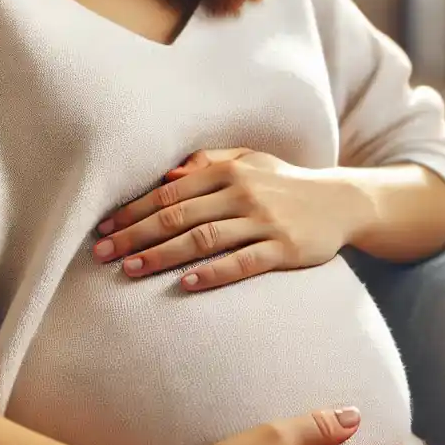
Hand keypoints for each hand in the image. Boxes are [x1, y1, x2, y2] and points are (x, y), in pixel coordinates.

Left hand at [94, 148, 369, 290]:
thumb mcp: (250, 161)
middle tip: (103, 254)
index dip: (134, 211)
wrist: (342, 202)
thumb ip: (210, 162)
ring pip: (203, 240)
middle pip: (178, 216)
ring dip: (163, 255)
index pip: (170, 192)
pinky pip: (242, 263)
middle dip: (136, 235)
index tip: (104, 228)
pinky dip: (212, 273)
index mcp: (229, 170)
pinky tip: (185, 283)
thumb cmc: (285, 183)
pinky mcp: (284, 249)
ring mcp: (264, 222)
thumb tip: (167, 175)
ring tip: (131, 270)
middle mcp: (243, 193)